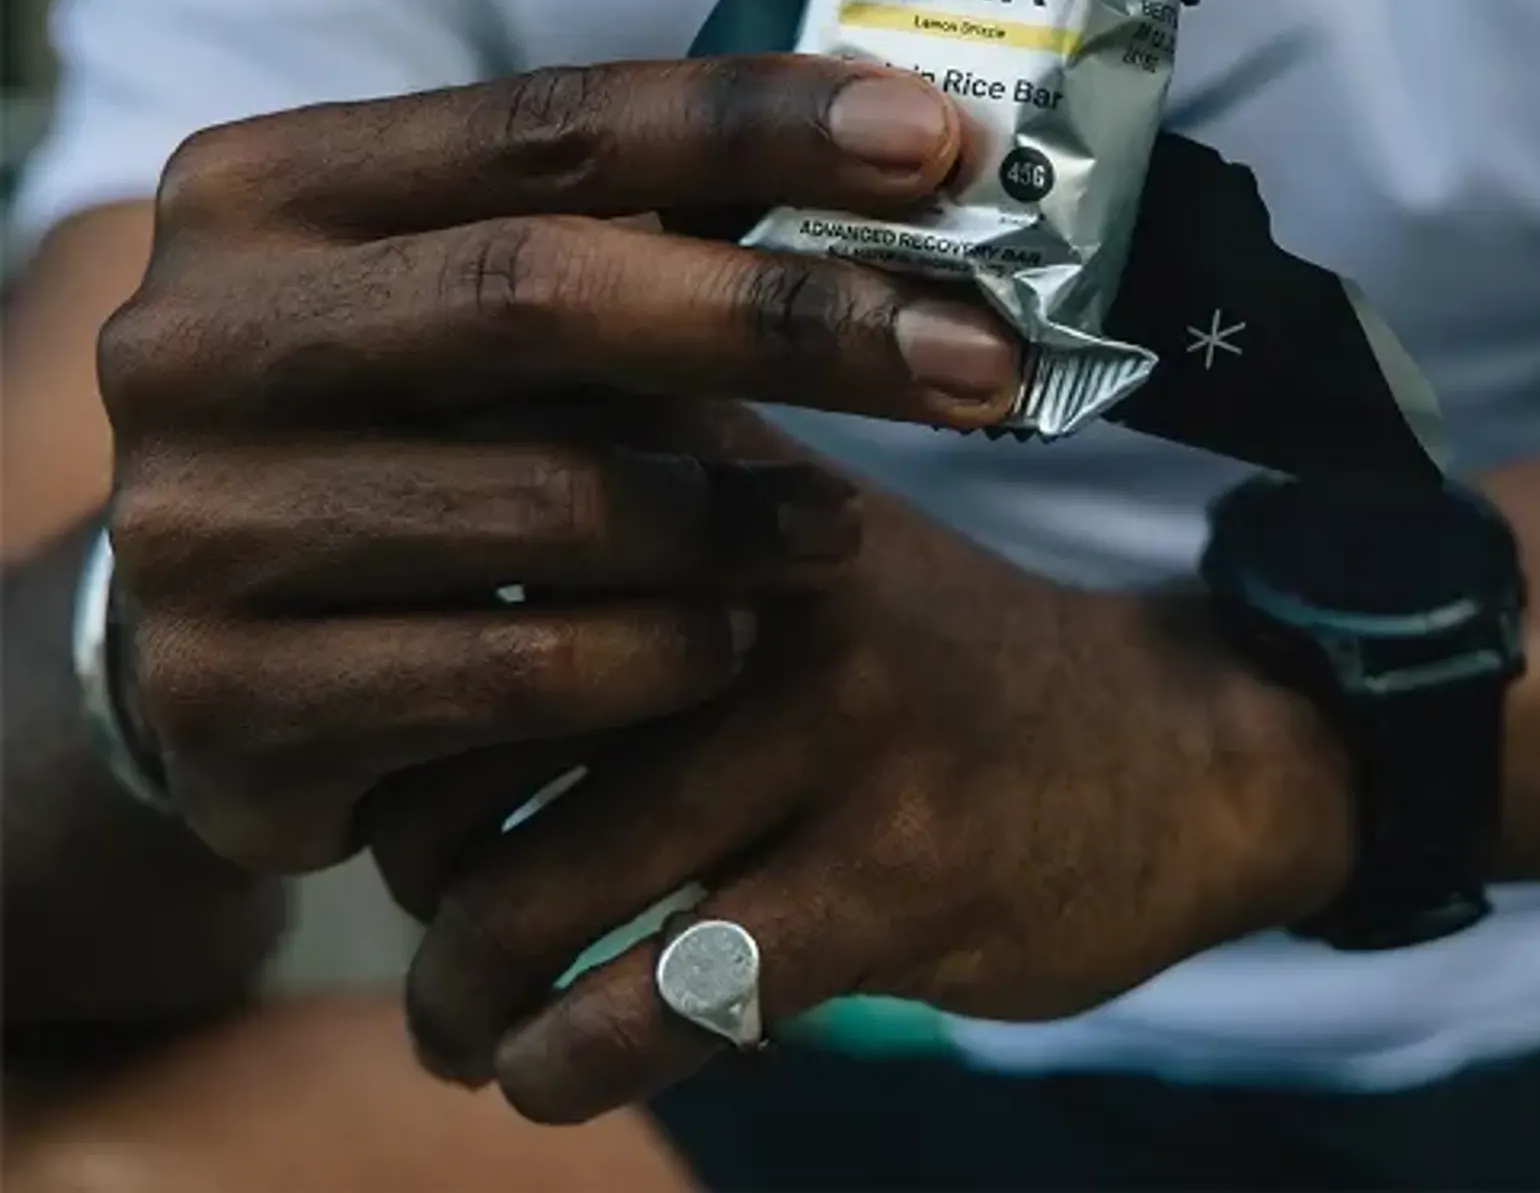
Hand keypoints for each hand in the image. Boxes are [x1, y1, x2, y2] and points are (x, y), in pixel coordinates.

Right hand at [100, 57, 1022, 872]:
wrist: (189, 640)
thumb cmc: (395, 422)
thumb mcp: (469, 296)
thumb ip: (631, 233)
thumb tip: (903, 154)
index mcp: (265, 188)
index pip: (545, 123)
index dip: (751, 122)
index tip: (933, 136)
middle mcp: (196, 338)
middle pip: (541, 292)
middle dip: (791, 319)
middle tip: (979, 352)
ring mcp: (195, 526)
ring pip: (553, 502)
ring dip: (742, 516)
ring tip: (841, 527)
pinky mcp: (228, 703)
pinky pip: (521, 672)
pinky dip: (666, 652)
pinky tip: (731, 640)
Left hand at [370, 490, 1355, 1121]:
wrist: (1163, 751)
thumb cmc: (925, 666)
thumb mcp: (797, 537)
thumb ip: (627, 527)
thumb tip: (379, 616)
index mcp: (729, 479)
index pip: (478, 541)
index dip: (377, 666)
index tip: (363, 748)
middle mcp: (771, 573)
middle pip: (473, 722)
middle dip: (404, 850)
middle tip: (415, 905)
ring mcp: (836, 722)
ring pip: (539, 881)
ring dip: (458, 989)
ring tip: (456, 1021)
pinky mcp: (893, 875)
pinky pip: (660, 997)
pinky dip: (563, 1064)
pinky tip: (546, 1073)